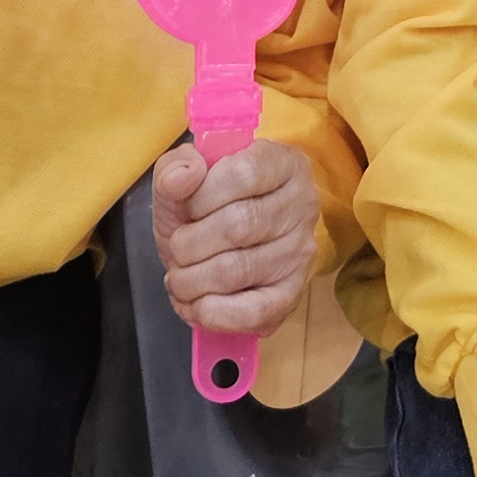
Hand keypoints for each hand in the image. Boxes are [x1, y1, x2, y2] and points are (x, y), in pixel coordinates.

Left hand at [150, 136, 319, 338]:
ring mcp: (300, 254)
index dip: (200, 196)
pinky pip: (252, 312)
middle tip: (177, 250)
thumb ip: (174, 168)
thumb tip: (179, 180)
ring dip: (191, 280)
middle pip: (238, 225)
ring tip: (180, 278)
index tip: (186, 210)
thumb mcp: (184, 176)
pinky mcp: (291, 295)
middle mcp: (302, 206)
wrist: (225, 243)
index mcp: (282, 164)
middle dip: (189, 243)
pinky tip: (194, 304)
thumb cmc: (208, 205)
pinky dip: (211, 313)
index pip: (242, 174)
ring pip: (237, 270)